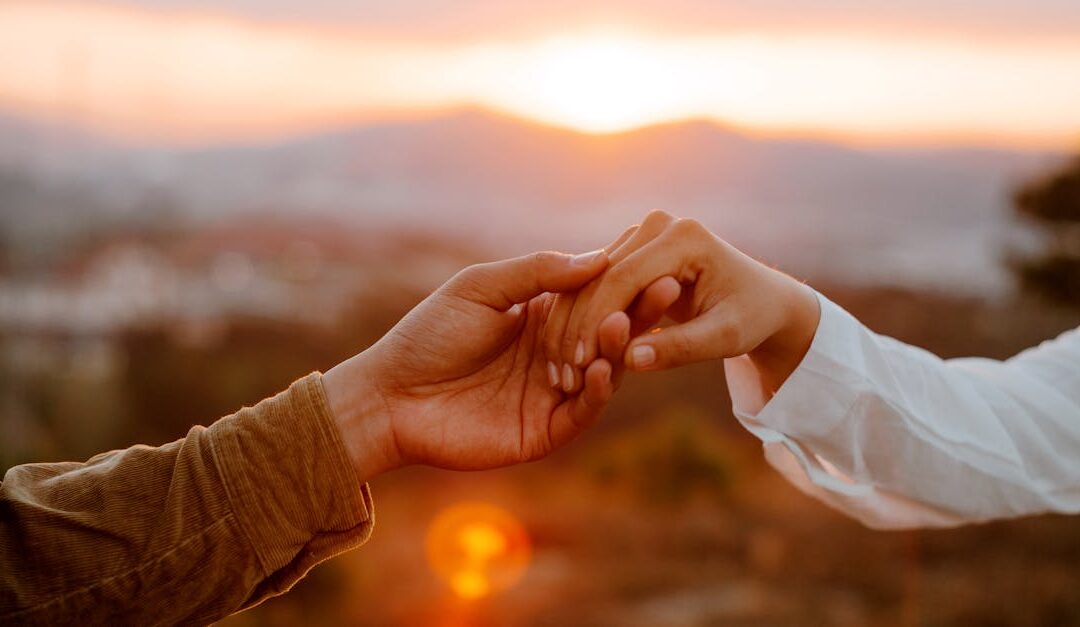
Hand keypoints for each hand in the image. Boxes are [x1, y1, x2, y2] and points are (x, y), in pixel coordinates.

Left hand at [322, 247, 674, 480]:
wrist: (390, 397)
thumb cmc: (427, 336)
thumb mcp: (479, 289)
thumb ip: (536, 272)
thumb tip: (599, 257)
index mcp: (541, 317)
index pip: (595, 297)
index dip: (623, 280)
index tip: (652, 257)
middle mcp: (555, 354)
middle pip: (608, 333)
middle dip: (637, 312)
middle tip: (665, 288)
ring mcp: (552, 394)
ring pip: (603, 371)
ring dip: (618, 349)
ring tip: (625, 324)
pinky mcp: (544, 431)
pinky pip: (582, 411)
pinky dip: (597, 391)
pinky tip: (602, 368)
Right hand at [550, 210, 819, 394]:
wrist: (762, 300)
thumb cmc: (751, 319)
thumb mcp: (725, 338)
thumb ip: (680, 348)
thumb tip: (631, 361)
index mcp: (684, 236)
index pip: (624, 277)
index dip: (599, 321)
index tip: (583, 363)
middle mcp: (658, 225)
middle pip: (600, 276)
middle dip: (579, 325)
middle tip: (564, 372)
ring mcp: (642, 233)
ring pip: (589, 280)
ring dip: (571, 323)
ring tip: (562, 368)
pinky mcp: (631, 249)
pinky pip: (594, 283)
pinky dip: (579, 317)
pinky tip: (569, 353)